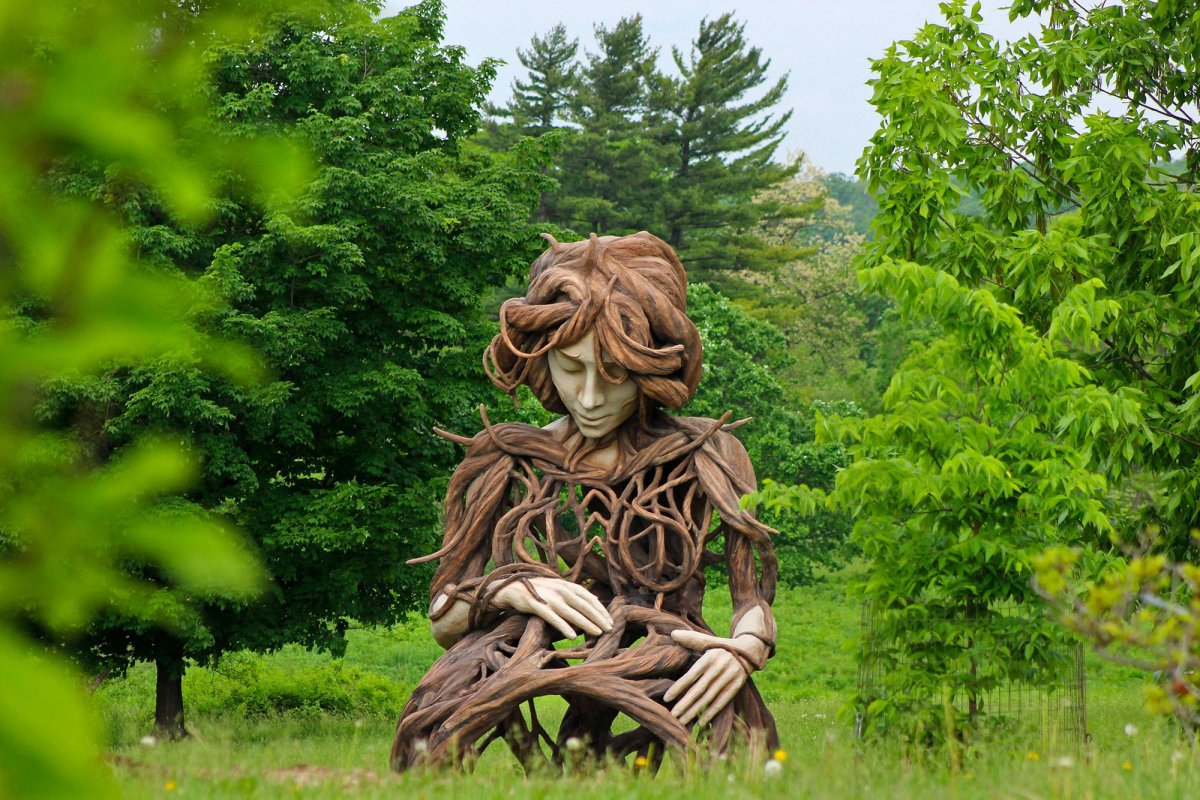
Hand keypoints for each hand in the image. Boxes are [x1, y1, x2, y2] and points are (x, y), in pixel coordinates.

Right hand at [492, 577, 612, 639]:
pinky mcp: (536, 605)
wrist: (511, 587)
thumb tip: (596, 600)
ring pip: (571, 612)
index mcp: (566, 585)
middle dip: (598, 618)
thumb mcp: (559, 588)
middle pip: (583, 605)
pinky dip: (563, 626)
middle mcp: (560, 589)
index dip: (600, 610)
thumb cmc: (539, 591)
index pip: (589, 598)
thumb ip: (576, 593)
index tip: (610, 621)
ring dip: (586, 623)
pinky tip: (572, 636)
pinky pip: (552, 617)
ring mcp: (548, 597)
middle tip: (610, 630)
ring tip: (597, 633)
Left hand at [665, 630, 762, 725]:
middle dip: (685, 703)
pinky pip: (722, 702)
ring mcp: (729, 678)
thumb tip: (672, 633)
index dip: (679, 687)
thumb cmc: (720, 647)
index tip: (666, 698)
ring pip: (709, 698)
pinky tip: (700, 722)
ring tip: (683, 720)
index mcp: (710, 657)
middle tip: (673, 715)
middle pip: (699, 689)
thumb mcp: (708, 640)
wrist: (749, 652)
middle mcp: (719, 668)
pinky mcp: (736, 687)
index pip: (691, 675)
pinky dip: (711, 713)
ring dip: (695, 711)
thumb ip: (691, 639)